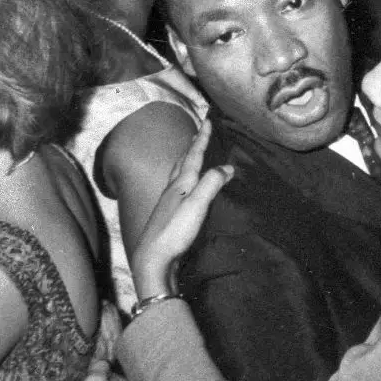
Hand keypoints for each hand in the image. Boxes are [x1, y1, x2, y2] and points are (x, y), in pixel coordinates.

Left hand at [126, 121, 232, 300]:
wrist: (153, 259)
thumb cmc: (174, 231)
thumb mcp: (197, 205)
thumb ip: (211, 183)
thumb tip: (227, 167)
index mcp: (180, 184)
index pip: (194, 156)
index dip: (202, 139)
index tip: (208, 121)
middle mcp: (172, 189)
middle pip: (183, 162)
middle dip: (192, 146)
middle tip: (198, 133)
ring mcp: (168, 203)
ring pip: (178, 174)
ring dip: (186, 161)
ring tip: (191, 155)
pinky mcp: (169, 216)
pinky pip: (179, 188)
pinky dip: (185, 179)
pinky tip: (185, 188)